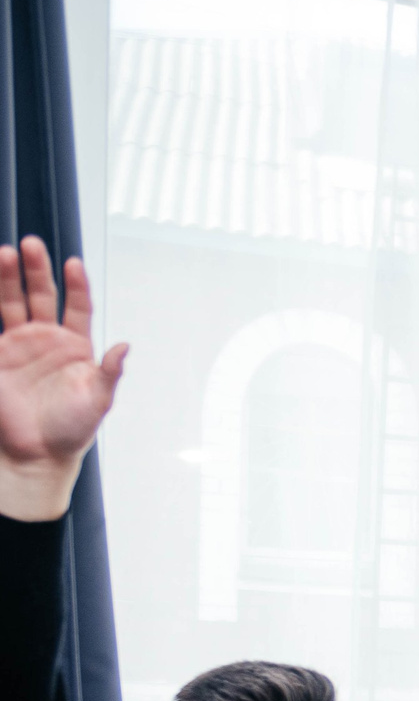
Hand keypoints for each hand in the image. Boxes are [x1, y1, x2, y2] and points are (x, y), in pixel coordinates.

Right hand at [0, 238, 128, 522]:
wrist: (36, 454)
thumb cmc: (72, 430)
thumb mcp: (98, 402)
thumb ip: (109, 373)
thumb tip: (124, 347)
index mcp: (75, 346)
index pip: (78, 306)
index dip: (76, 285)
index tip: (74, 263)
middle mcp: (46, 340)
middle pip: (41, 295)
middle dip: (36, 270)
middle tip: (30, 245)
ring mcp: (18, 345)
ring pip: (11, 302)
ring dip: (7, 278)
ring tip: (4, 253)